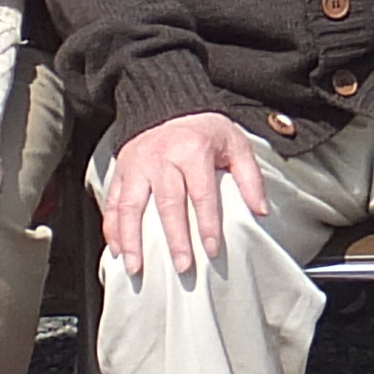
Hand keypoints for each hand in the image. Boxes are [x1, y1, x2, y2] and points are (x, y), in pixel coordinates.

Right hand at [101, 112, 271, 278]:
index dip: (208, 223)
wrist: (172, 106)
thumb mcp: (236, 145)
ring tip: (136, 267)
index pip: (201, 192)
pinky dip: (112, 228)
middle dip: (175, 238)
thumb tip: (261, 211)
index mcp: (192, 150)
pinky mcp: (121, 170)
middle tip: (182, 267)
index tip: (212, 250)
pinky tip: (116, 250)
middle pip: (167, 203)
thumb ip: (250, 177)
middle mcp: (161, 156)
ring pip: (131, 205)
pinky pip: (113, 201)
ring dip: (132, 239)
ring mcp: (137, 164)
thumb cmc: (207, 133)